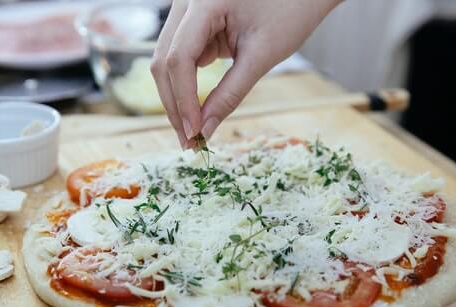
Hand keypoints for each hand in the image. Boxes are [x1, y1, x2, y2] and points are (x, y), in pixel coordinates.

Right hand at [151, 0, 341, 148]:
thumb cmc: (292, 10)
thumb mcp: (262, 56)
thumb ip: (230, 93)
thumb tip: (203, 130)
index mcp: (204, 2)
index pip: (178, 58)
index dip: (183, 100)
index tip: (194, 133)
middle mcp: (185, 2)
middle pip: (163, 62)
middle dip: (174, 105)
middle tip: (188, 143)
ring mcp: (185, 11)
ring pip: (166, 62)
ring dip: (176, 99)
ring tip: (191, 132)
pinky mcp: (192, 23)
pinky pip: (179, 58)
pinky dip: (186, 86)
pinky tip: (195, 111)